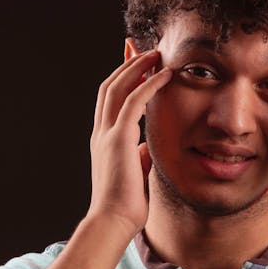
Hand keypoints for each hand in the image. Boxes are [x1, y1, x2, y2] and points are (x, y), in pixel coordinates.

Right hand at [88, 51, 172, 236]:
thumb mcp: (136, 172)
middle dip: (127, 63)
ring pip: (118, 87)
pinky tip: (165, 75)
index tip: (134, 61)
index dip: (122, 77)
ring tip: (157, 53)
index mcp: (105, 139)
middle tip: (144, 47)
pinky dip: (149, 84)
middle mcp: (102, 132)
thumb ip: (140, 156)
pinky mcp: (118, 139)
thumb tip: (147, 147)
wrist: (113, 221)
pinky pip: (134, 102)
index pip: (111, 99)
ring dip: (138, 67)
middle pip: (110, 85)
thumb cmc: (125, 204)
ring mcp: (107, 134)